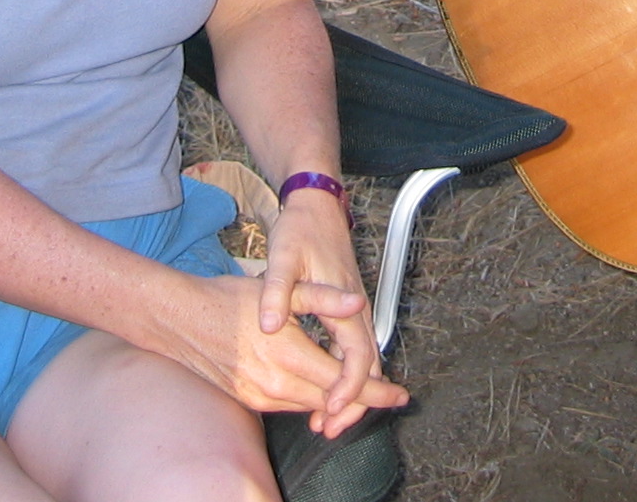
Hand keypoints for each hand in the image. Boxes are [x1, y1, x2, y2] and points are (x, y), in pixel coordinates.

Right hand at [148, 267, 405, 432]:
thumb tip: (355, 301)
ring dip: (338, 403)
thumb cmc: (227, 299)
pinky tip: (323, 392)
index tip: (399, 393)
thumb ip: (322, 297)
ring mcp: (260, 396)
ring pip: (311, 406)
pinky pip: (290, 406)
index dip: (376, 390)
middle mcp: (275, 383)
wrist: (179, 319)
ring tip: (364, 397)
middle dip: (365, 402)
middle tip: (392, 398)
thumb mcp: (280, 287)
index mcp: (288, 354)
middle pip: (332, 401)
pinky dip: (311, 401)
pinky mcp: (249, 400)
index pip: (343, 381)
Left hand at [256, 190, 405, 435]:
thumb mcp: (284, 258)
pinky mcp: (346, 310)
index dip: (348, 386)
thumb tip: (269, 325)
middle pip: (366, 366)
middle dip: (354, 402)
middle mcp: (355, 310)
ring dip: (349, 392)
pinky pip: (353, 351)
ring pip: (362, 361)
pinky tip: (324, 389)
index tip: (332, 409)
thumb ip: (278, 293)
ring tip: (327, 421)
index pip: (357, 355)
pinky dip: (344, 375)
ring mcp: (353, 311)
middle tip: (331, 429)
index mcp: (344, 302)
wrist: (317, 206)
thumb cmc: (302, 230)